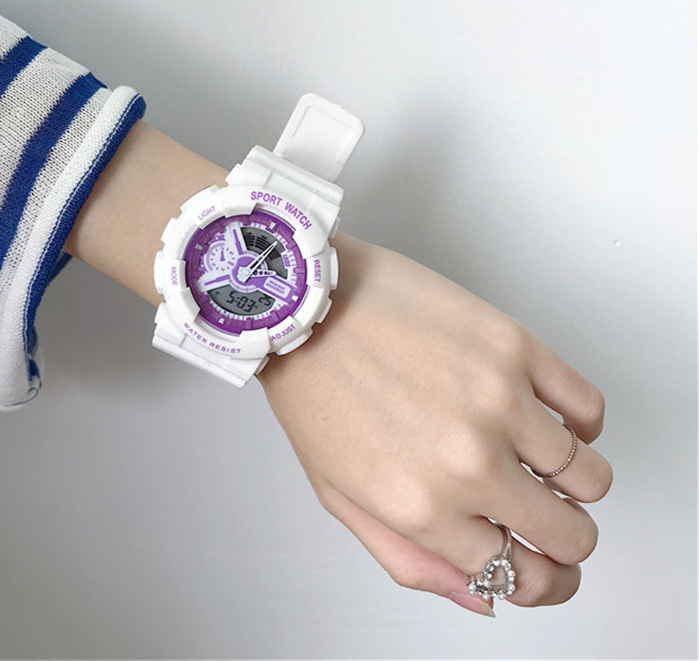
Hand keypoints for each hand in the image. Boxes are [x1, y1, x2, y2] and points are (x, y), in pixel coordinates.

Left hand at [258, 232, 611, 614]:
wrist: (309, 305)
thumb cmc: (316, 392)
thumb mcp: (341, 497)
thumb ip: (411, 559)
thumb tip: (483, 597)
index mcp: (422, 509)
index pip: (522, 576)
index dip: (545, 582)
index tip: (549, 570)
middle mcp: (468, 463)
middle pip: (573, 535)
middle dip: (566, 537)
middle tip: (547, 513)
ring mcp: (497, 401)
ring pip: (592, 475)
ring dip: (573, 479)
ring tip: (536, 457)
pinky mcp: (514, 346)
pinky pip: (589, 406)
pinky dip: (582, 423)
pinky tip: (548, 416)